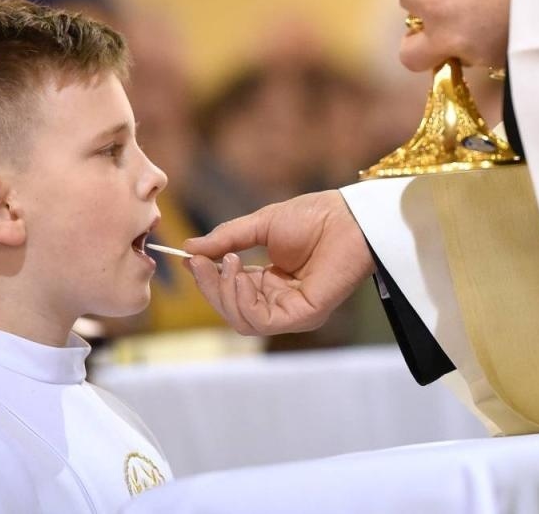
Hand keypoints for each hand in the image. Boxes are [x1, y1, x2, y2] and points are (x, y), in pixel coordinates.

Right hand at [183, 191, 372, 335]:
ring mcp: (292, 311)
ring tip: (225, 262)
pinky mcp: (303, 316)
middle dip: (211, 287)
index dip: (209, 279)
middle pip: (233, 311)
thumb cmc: (315, 216)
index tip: (189, 258)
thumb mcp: (261, 225)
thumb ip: (227, 239)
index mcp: (271, 282)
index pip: (232, 292)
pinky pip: (261, 321)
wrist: (349, 216)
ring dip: (224, 293)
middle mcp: (281, 301)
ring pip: (242, 320)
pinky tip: (238, 275)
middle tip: (200, 262)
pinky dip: (242, 301)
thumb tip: (189, 249)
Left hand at [399, 0, 525, 71]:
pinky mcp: (504, 66)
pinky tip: (507, 23)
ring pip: (450, 58)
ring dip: (456, 41)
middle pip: (410, 54)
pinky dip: (486, 45)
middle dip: (419, 38)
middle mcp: (451, 36)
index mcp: (439, 2)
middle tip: (439, 17)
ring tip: (483, 16)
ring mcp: (478, 56)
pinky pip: (482, 59)